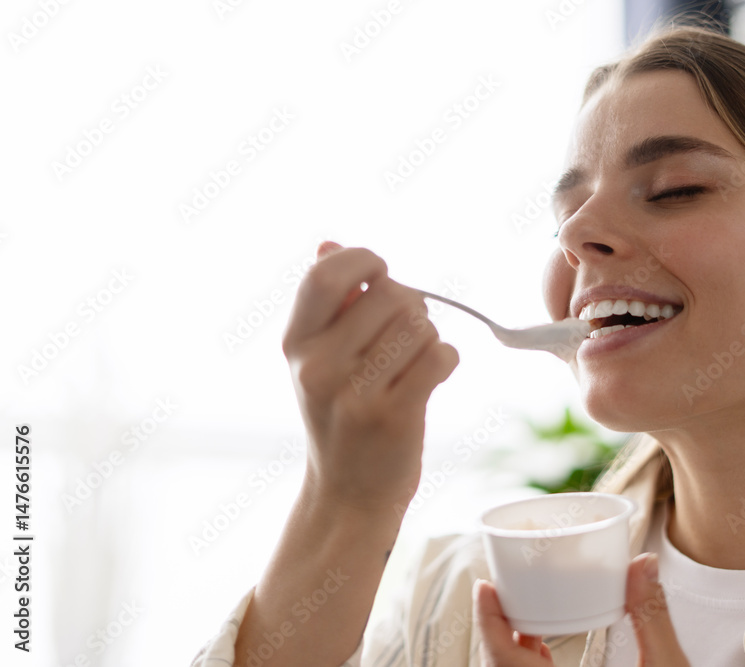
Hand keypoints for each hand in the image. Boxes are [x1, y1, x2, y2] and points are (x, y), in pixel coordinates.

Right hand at [282, 242, 458, 511]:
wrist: (348, 495)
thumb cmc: (341, 418)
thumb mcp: (319, 361)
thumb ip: (329, 304)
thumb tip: (330, 243)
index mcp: (296, 344)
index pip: (325, 275)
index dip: (363, 259)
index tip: (380, 272)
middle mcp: (318, 366)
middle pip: (390, 295)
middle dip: (410, 307)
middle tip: (404, 337)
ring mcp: (355, 393)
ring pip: (420, 324)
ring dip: (429, 337)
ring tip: (414, 362)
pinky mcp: (393, 416)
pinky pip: (440, 355)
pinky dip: (447, 360)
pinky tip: (433, 376)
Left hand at [474, 553, 688, 666]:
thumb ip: (650, 617)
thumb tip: (641, 566)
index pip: (504, 662)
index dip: (488, 622)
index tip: (485, 588)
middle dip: (496, 630)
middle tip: (499, 592)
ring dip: (510, 650)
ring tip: (519, 615)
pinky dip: (525, 666)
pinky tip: (541, 650)